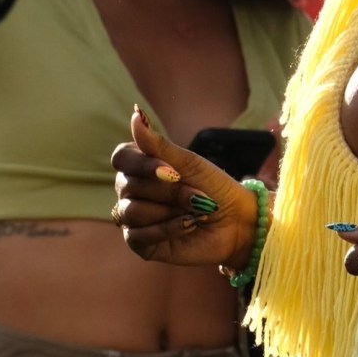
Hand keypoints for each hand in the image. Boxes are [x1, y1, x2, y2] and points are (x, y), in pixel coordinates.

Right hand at [110, 108, 258, 269]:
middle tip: (199, 195)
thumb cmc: (213, 187)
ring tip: (197, 211)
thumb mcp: (187, 162)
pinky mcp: (140, 243)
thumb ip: (157, 143)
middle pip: (130, 186)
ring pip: (132, 211)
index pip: (121, 158)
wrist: (236, 220)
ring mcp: (133, 218)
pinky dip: (168, 228)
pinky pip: (138, 235)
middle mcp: (131, 191)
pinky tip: (190, 225)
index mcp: (139, 166)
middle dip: (170, 191)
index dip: (143, 165)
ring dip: (170, 210)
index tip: (173, 170)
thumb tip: (136, 113)